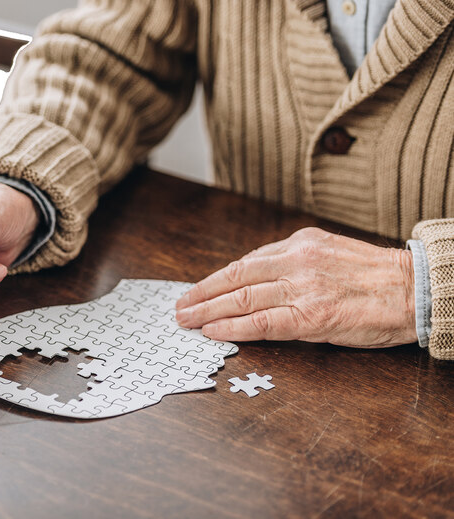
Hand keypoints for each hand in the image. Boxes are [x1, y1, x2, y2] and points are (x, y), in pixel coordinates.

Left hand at [175, 228, 416, 347]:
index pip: (245, 262)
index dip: (215, 279)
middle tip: (180, 307)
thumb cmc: (375, 276)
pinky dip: (233, 328)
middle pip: (235, 278)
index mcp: (300, 243)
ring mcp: (302, 288)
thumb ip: (293, 261)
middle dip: (201, 294)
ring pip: (242, 299)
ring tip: (187, 320)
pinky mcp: (312, 316)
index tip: (196, 289)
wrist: (415, 289)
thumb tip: (256, 278)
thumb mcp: (329, 252)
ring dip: (208, 311)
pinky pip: (262, 323)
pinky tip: (213, 332)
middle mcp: (296, 261)